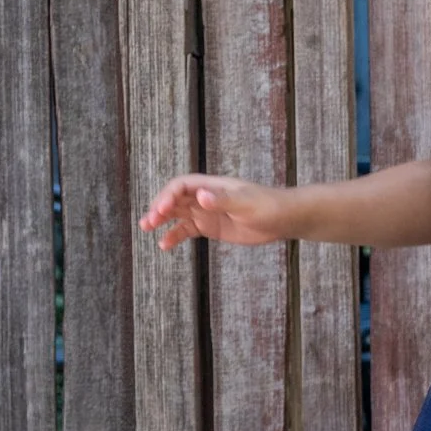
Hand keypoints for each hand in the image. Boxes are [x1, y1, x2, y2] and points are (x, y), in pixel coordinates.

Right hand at [138, 175, 290, 248]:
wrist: (283, 219)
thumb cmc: (268, 206)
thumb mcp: (246, 204)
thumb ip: (223, 200)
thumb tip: (201, 196)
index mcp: (211, 185)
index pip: (181, 186)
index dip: (168, 196)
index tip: (161, 210)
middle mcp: (205, 197)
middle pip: (174, 199)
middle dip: (159, 208)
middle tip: (148, 222)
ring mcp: (206, 212)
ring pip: (176, 214)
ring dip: (161, 220)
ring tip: (146, 229)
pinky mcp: (210, 227)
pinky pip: (187, 230)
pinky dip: (174, 236)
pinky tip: (164, 245)